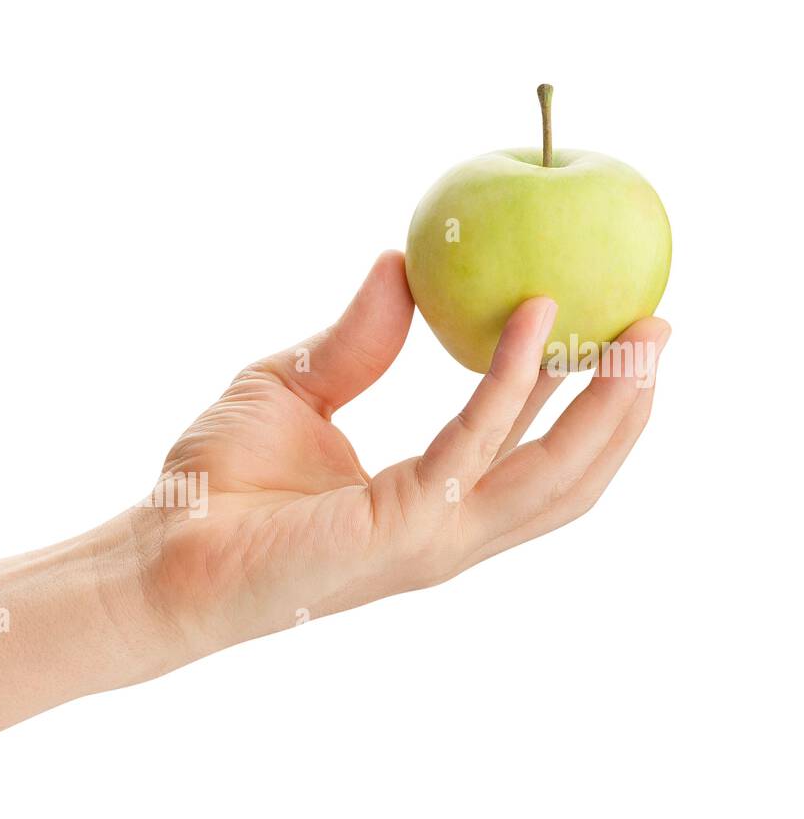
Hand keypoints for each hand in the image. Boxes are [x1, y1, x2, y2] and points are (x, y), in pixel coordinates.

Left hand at [128, 250, 670, 657]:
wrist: (159, 551)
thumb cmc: (216, 485)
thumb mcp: (296, 388)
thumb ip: (357, 342)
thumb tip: (400, 267)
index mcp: (425, 501)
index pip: (524, 450)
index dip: (579, 395)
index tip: (616, 330)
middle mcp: (443, 528)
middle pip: (567, 476)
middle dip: (623, 407)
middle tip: (659, 330)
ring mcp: (430, 538)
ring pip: (551, 476)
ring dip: (607, 404)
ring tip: (643, 333)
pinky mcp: (401, 530)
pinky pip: (476, 446)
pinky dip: (513, 383)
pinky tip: (536, 321)